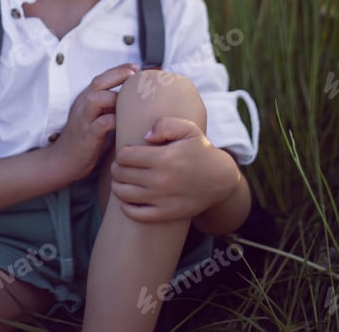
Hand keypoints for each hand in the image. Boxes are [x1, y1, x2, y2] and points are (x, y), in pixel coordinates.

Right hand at [50, 63, 138, 182]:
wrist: (62, 161)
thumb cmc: (84, 140)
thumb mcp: (93, 118)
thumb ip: (108, 108)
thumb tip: (133, 101)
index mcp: (85, 100)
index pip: (101, 78)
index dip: (118, 70)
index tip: (135, 67)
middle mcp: (83, 106)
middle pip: (98, 82)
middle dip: (118, 75)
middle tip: (135, 74)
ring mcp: (84, 120)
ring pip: (97, 98)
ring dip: (115, 97)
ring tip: (132, 100)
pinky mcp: (88, 135)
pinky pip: (102, 123)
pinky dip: (115, 120)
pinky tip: (127, 122)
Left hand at [110, 116, 240, 222]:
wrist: (221, 180)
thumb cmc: (200, 150)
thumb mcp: (187, 128)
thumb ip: (164, 124)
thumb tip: (145, 136)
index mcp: (163, 158)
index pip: (124, 156)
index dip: (121, 152)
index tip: (127, 152)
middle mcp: (160, 180)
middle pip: (121, 174)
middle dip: (117, 168)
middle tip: (121, 165)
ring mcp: (162, 199)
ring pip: (123, 194)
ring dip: (117, 185)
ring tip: (122, 179)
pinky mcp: (165, 214)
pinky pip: (135, 214)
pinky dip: (125, 207)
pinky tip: (127, 199)